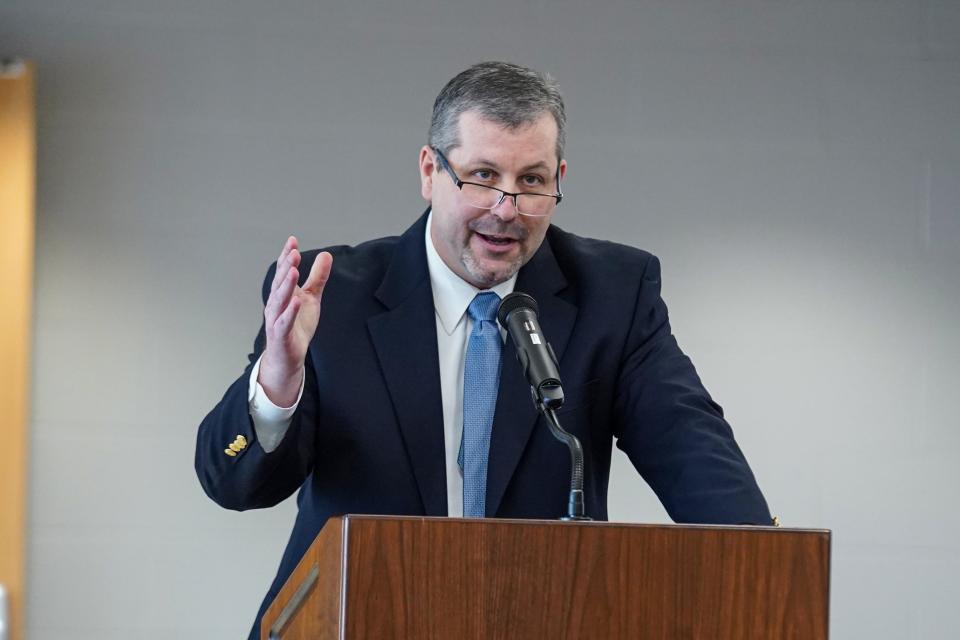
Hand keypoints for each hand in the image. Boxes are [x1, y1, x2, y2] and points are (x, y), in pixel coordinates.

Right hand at [258, 236, 332, 406]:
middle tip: (294, 252)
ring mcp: (277, 319)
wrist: (288, 356)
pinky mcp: (281, 335)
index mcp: (284, 293)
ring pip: (279, 300)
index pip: (284, 272)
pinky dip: (289, 312)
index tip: (292, 241)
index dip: (287, 256)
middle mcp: (277, 304)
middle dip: (286, 267)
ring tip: (293, 271)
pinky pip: (284, 322)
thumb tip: (326, 255)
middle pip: (280, 283)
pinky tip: (295, 302)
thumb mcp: (311, 298)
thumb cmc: (297, 325)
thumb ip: (317, 278)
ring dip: (286, 286)